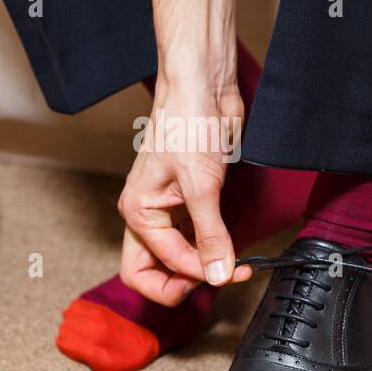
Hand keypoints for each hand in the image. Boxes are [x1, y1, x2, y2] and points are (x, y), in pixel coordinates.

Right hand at [118, 81, 251, 303]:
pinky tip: (232, 249)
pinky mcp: (191, 201)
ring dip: (201, 268)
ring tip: (233, 266)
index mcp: (138, 213)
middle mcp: (148, 216)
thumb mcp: (202, 185)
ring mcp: (169, 210)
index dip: (197, 273)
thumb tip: (217, 275)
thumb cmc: (187, 123)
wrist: (202, 86)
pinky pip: (194, 239)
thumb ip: (210, 235)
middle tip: (220, 277)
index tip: (228, 271)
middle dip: (183, 284)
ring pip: (174, 260)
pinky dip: (211, 249)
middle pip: (152, 273)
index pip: (163, 265)